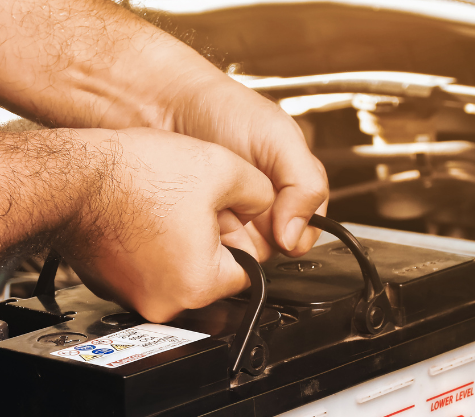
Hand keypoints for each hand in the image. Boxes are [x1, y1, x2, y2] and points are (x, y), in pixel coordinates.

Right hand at [60, 127, 274, 322]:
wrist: (71, 177)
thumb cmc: (133, 176)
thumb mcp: (221, 168)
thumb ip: (261, 192)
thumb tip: (267, 204)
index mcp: (200, 283)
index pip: (248, 271)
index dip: (242, 237)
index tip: (228, 216)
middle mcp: (166, 304)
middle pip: (211, 275)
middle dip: (210, 242)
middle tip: (192, 207)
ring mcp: (134, 299)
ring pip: (178, 273)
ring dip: (179, 244)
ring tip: (163, 209)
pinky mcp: (111, 287)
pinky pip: (146, 272)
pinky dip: (149, 249)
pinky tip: (141, 217)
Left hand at [167, 72, 328, 258]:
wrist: (167, 105)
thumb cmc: (224, 111)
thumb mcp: (279, 138)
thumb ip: (304, 184)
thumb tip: (296, 235)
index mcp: (293, 187)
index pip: (308, 231)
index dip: (294, 235)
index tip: (277, 226)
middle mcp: (266, 206)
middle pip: (274, 248)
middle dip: (257, 235)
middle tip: (240, 208)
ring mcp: (234, 218)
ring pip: (243, 253)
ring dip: (230, 236)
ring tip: (216, 207)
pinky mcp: (204, 227)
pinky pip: (211, 249)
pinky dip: (205, 236)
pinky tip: (197, 213)